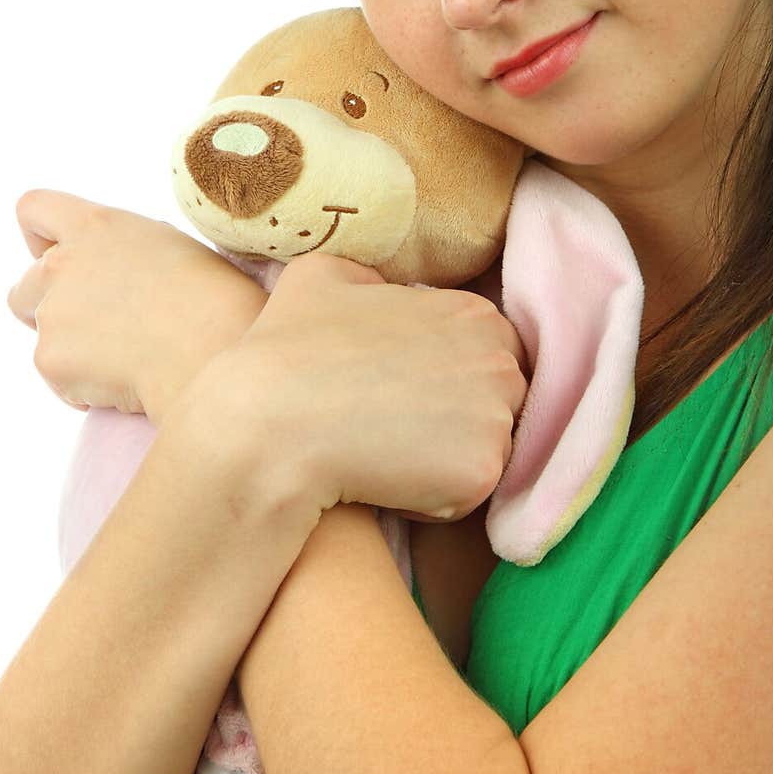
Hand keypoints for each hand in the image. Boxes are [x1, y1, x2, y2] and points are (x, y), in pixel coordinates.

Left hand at [6, 189, 266, 418]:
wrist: (213, 350)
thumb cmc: (215, 300)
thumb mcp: (172, 249)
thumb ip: (125, 253)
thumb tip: (117, 276)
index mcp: (97, 227)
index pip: (35, 210)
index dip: (39, 237)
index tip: (56, 256)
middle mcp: (61, 264)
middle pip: (25, 287)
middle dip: (52, 308)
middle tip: (98, 327)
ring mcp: (51, 313)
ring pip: (44, 336)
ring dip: (73, 349)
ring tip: (128, 361)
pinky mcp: (50, 359)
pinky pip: (59, 379)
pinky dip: (85, 388)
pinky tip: (128, 385)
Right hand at [168, 253, 529, 521]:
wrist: (271, 423)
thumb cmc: (289, 348)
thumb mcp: (322, 276)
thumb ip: (370, 279)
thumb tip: (379, 290)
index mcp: (474, 314)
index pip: (489, 352)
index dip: (449, 376)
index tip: (404, 392)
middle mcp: (501, 362)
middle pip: (500, 401)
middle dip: (458, 416)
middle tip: (393, 426)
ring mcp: (497, 419)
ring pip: (485, 450)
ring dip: (445, 457)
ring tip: (385, 452)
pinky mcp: (483, 473)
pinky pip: (468, 494)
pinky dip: (432, 497)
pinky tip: (386, 481)